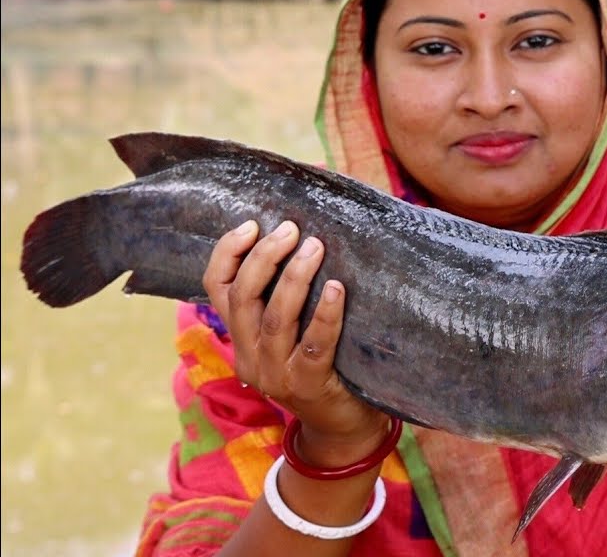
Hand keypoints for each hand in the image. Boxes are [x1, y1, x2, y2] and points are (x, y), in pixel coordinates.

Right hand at [204, 220, 389, 466]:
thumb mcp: (292, 333)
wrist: (344, 428)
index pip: (217, 289)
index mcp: (240, 338)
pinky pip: (314, 346)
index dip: (228, 253)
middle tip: (291, 229)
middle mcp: (249, 357)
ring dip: (293, 278)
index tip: (251, 224)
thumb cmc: (324, 366)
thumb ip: (285, 299)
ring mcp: (275, 375)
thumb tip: (300, 238)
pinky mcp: (308, 387)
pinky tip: (336, 288)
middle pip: (243, 299)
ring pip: (275, 319)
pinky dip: (325, 315)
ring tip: (314, 247)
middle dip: (264, 258)